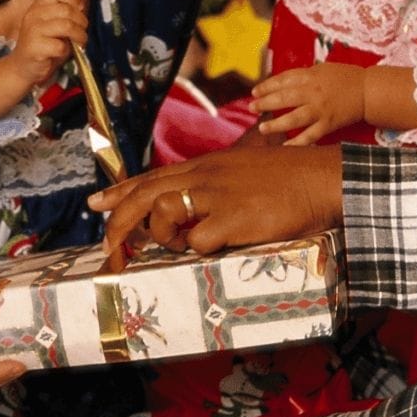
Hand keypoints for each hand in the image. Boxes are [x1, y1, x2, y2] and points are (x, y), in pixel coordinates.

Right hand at [10, 0, 87, 84]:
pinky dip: (66, 51)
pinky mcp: (34, 47)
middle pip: (67, 10)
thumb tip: (82, 9)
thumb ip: (66, 14)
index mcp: (39, 5)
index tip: (80, 9)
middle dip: (82, 21)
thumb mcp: (55, 25)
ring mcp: (33, 30)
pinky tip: (62, 53)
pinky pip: (60, 46)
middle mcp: (34, 14)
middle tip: (82, 31)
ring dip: (79, 35)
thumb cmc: (44, 45)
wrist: (23, 67)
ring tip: (79, 42)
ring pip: (67, 26)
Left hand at [87, 144, 342, 258]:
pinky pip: (198, 241)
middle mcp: (205, 176)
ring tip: (173, 245)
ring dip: (160, 234)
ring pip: (162, 211)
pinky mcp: (235, 220)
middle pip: (146, 194)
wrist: (320, 179)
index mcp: (205, 166)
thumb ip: (215, 184)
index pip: (152, 177)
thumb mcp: (241, 170)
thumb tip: (192, 206)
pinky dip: (197, 250)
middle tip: (108, 244)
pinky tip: (211, 249)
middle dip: (119, 219)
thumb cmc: (286, 177)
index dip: (120, 191)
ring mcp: (218, 196)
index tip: (96, 204)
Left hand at [250, 64, 364, 144]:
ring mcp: (321, 109)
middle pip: (284, 98)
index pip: (283, 80)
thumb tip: (282, 83)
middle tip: (252, 108)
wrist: (368, 90)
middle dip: (265, 103)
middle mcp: (313, 92)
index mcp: (310, 76)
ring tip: (262, 128)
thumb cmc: (345, 77)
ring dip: (276, 124)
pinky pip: (311, 136)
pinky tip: (286, 148)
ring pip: (294, 118)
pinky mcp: (329, 124)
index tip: (255, 92)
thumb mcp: (321, 69)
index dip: (267, 86)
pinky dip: (298, 143)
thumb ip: (303, 76)